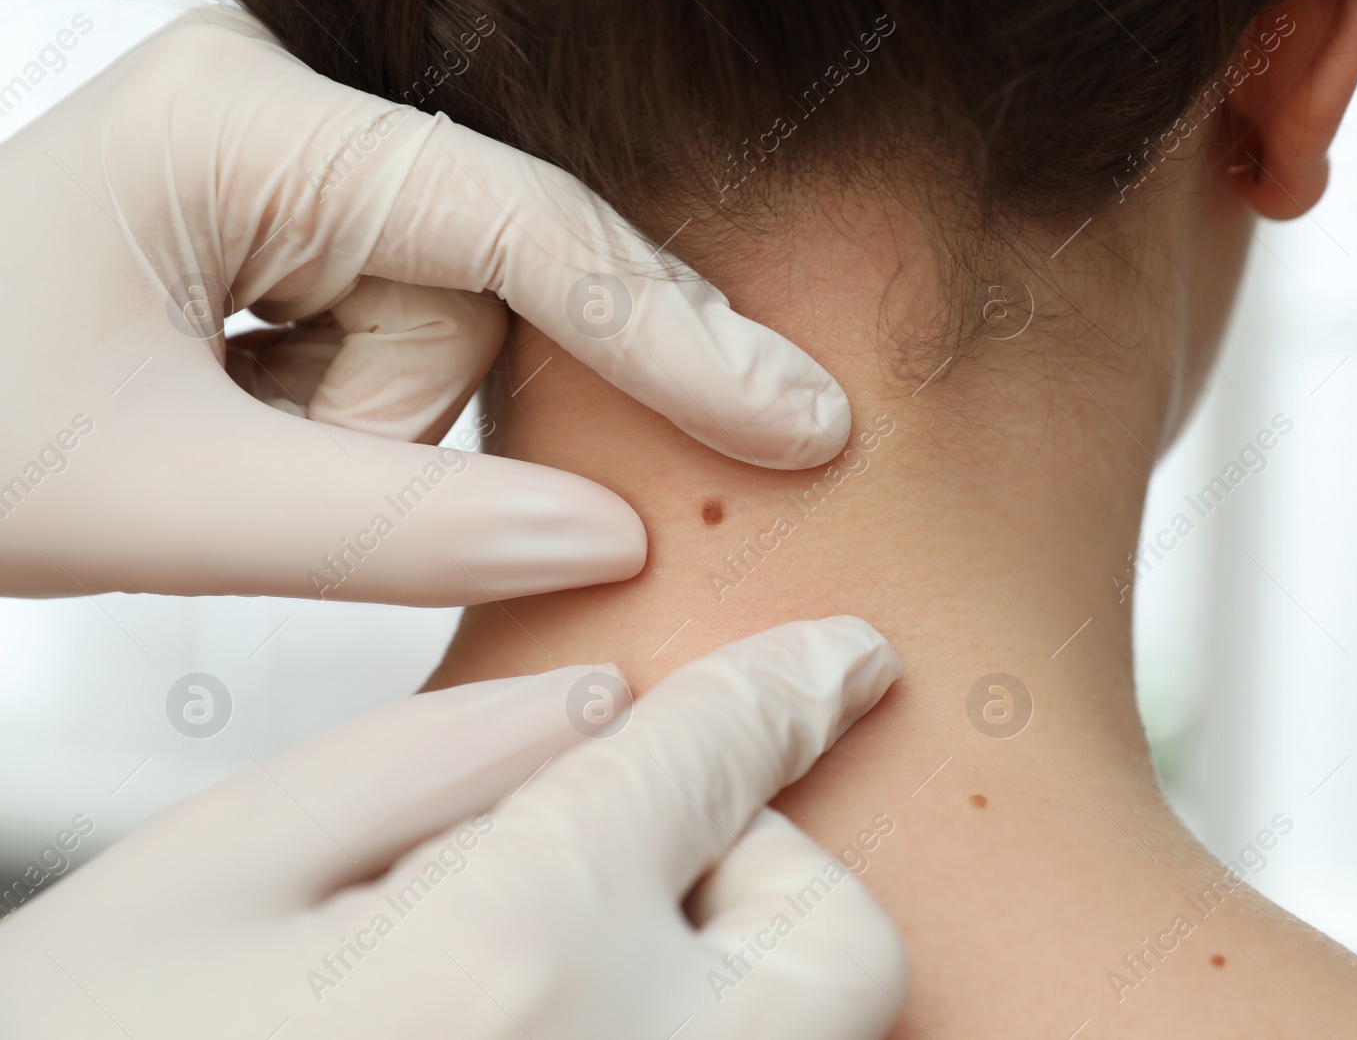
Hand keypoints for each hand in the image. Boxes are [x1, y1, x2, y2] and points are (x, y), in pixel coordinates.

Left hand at [0, 6, 849, 603]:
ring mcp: (294, 169)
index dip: (671, 332)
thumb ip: (403, 530)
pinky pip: (406, 343)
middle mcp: (287, 116)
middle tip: (272, 452)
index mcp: (248, 119)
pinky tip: (250, 425)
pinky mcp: (298, 234)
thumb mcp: (165, 501)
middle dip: (407, 412)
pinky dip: (360, 422)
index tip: (798, 417)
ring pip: (451, 330)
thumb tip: (611, 537)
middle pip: (486, 282)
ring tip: (224, 444)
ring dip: (366, 432)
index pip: (519, 227)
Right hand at [0, 617, 906, 1038]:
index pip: (712, 762)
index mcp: (510, 953)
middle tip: (640, 865)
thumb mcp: (208, 880)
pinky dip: (696, 1035)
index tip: (839, 661)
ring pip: (815, 1039)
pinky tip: (561, 1026)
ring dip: (742, 974)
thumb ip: (420, 762)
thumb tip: (593, 709)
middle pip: (842, 940)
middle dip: (776, 864)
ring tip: (573, 970)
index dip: (785, 688)